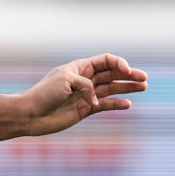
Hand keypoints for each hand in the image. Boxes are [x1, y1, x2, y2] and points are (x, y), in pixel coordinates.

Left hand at [20, 54, 147, 135]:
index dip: (118, 63)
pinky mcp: (85, 110)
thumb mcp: (65, 81)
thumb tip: (97, 100)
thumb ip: (86, 85)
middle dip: (129, 75)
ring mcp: (86, 95)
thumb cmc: (44, 94)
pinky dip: (117, 104)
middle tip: (144, 78)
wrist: (30, 114)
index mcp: (79, 67)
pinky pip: (105, 105)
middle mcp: (85, 79)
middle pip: (112, 74)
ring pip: (111, 89)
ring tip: (143, 87)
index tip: (126, 71)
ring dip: (127, 88)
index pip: (105, 61)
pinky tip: (128, 105)